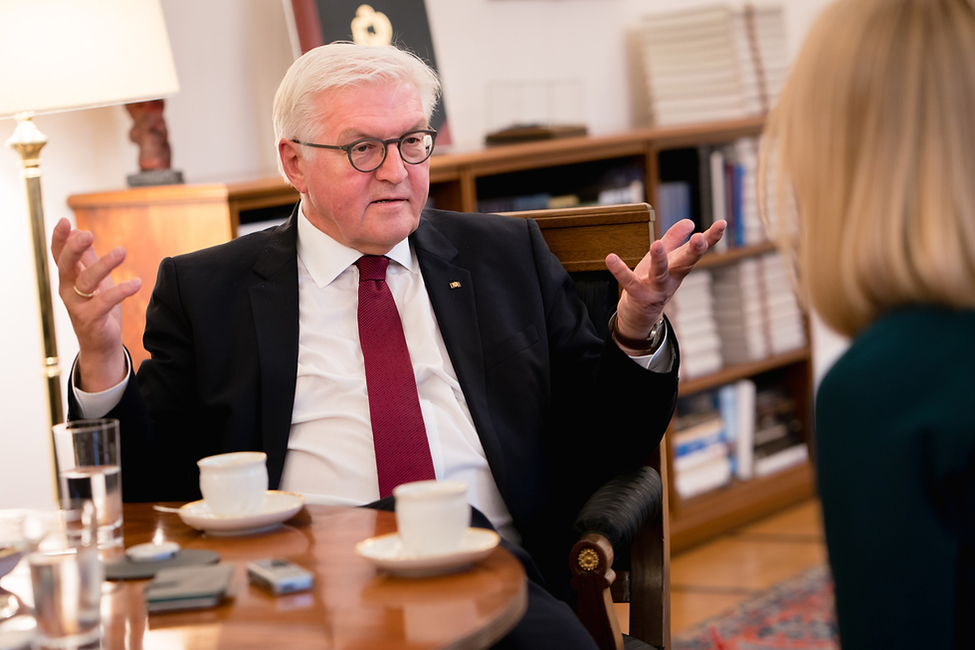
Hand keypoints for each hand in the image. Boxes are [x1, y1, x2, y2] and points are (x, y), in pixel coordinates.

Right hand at [51, 218, 141, 391]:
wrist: (101, 344)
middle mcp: (68, 290)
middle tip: (87, 234)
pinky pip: (105, 302)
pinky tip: (137, 282)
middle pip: (66, 265)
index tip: (65, 221)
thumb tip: (81, 232)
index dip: (59, 238)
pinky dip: (121, 291)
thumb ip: (88, 259)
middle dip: (75, 248)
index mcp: (68, 278)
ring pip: (87, 281)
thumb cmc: (97, 309)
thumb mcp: (94, 281)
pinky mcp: (91, 319)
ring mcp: (77, 305)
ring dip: (104, 264)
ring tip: (122, 251)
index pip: (59, 255)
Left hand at [605, 219, 725, 343]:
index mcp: (679, 267)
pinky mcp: (638, 296)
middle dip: (694, 251)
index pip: (698, 251)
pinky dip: (620, 271)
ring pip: (660, 274)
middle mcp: (672, 278)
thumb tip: (690, 222)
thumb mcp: (665, 260)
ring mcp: (656, 289)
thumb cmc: (652, 283)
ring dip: (659, 260)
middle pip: (685, 263)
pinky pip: (629, 282)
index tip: (722, 223)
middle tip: (699, 238)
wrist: (639, 317)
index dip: (711, 238)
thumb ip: (675, 240)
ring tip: (657, 244)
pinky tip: (611, 258)